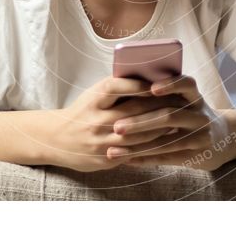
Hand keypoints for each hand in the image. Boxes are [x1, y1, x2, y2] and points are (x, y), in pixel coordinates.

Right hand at [51, 76, 188, 172]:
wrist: (55, 140)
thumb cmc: (83, 111)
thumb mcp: (93, 96)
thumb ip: (117, 89)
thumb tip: (149, 77)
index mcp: (92, 99)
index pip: (116, 87)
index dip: (138, 84)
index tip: (159, 82)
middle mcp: (95, 119)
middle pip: (133, 111)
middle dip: (158, 105)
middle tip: (180, 100)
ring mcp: (100, 141)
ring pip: (138, 134)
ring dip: (161, 127)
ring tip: (178, 120)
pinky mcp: (104, 159)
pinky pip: (133, 152)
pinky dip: (151, 145)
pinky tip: (165, 140)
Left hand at [109, 74, 233, 170]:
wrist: (224, 139)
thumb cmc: (192, 114)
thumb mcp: (187, 101)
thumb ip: (167, 94)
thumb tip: (127, 84)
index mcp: (195, 96)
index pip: (186, 84)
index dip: (170, 85)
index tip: (150, 88)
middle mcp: (200, 115)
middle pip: (169, 115)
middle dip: (140, 121)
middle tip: (116, 127)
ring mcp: (200, 137)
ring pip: (166, 141)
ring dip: (137, 146)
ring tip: (113, 149)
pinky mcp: (196, 156)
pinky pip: (167, 158)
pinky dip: (145, 159)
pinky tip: (127, 160)